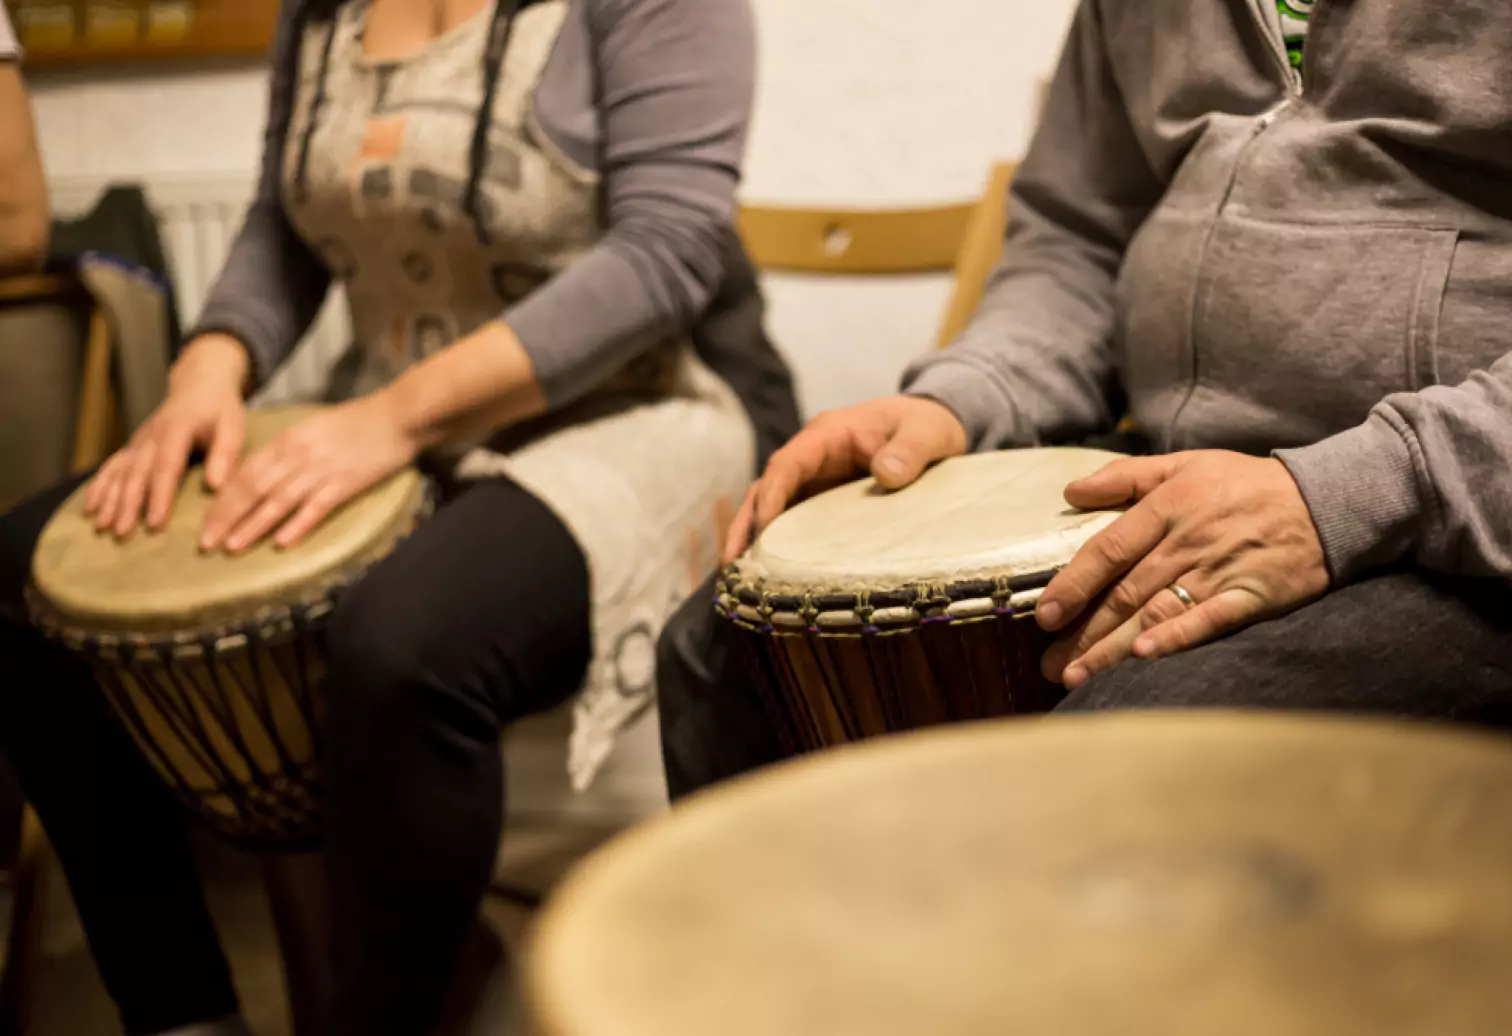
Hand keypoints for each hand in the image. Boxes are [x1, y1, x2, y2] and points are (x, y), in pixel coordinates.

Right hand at [83, 334, 248, 538]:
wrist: (199, 385)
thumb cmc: (220, 410)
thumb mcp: (232, 427)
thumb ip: (224, 455)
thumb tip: (215, 486)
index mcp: (176, 431)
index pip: (166, 467)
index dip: (159, 496)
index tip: (155, 522)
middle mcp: (150, 437)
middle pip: (136, 474)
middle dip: (128, 505)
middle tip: (123, 533)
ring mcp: (138, 442)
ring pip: (120, 473)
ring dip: (109, 501)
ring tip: (101, 527)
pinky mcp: (134, 447)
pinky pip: (112, 467)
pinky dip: (99, 487)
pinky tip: (89, 509)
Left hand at [199, 391, 420, 553]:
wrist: (398, 416)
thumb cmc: (360, 423)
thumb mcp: (315, 428)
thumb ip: (291, 450)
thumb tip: (267, 475)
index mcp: (288, 440)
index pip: (245, 473)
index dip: (222, 500)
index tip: (205, 524)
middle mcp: (298, 455)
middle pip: (253, 489)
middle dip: (226, 518)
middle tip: (206, 544)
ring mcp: (322, 470)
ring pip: (278, 501)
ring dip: (252, 526)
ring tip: (231, 547)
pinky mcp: (346, 483)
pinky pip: (316, 507)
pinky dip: (298, 525)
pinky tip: (282, 543)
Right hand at [722, 395, 967, 563]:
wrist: (932, 428)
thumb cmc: (926, 424)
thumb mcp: (927, 432)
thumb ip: (910, 449)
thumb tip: (885, 474)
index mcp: (827, 435)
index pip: (787, 463)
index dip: (772, 493)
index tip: (763, 525)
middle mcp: (812, 459)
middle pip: (767, 489)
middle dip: (746, 524)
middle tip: (731, 562)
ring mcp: (814, 481)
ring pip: (773, 509)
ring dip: (754, 539)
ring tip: (740, 578)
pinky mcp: (823, 502)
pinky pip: (795, 523)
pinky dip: (780, 546)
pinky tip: (772, 577)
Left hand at [1035, 451, 1328, 688]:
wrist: (1327, 500)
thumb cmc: (1245, 484)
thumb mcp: (1185, 463)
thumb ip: (1125, 476)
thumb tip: (1071, 492)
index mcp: (1167, 506)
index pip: (1108, 549)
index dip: (1074, 583)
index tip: (1044, 614)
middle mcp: (1187, 541)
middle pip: (1125, 592)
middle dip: (1083, 631)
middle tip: (1049, 663)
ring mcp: (1220, 571)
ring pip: (1156, 612)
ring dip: (1114, 648)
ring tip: (1078, 676)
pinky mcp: (1252, 596)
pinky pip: (1209, 621)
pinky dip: (1177, 637)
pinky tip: (1144, 657)